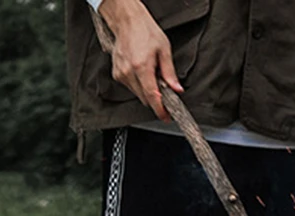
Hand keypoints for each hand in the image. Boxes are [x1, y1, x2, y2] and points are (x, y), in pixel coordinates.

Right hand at [98, 0, 183, 120]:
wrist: (127, 20)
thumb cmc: (145, 31)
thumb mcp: (164, 50)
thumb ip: (170, 73)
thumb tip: (177, 89)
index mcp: (141, 67)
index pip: (152, 97)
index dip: (160, 110)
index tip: (166, 117)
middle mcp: (128, 72)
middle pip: (145, 98)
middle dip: (156, 99)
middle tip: (165, 91)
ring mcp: (121, 73)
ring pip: (138, 94)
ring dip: (147, 91)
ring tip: (152, 76)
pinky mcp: (117, 73)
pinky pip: (131, 87)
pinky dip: (139, 85)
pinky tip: (143, 73)